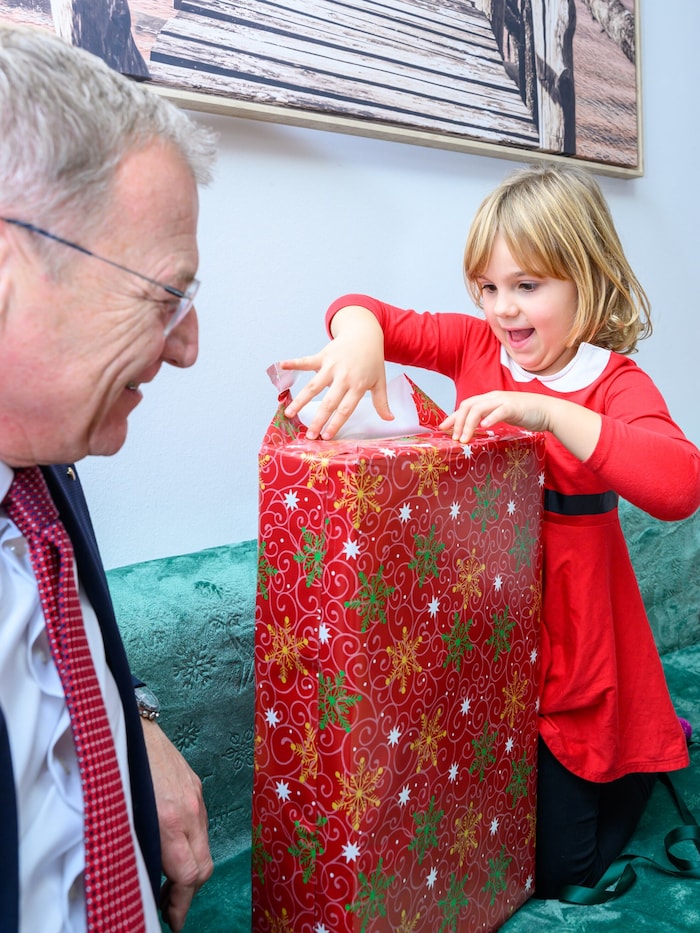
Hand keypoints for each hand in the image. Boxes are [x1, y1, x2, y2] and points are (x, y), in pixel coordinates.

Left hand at [141, 720, 212, 931]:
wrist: (129, 724)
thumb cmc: (118, 769)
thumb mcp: (123, 814)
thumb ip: (139, 846)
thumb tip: (141, 878)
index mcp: (169, 819)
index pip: (190, 874)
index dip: (182, 904)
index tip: (173, 921)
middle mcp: (189, 809)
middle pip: (204, 866)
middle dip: (189, 892)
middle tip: (168, 907)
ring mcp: (196, 796)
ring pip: (204, 846)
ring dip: (190, 869)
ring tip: (166, 879)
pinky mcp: (196, 785)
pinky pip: (200, 825)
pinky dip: (191, 844)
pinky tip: (172, 847)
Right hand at [280, 305, 392, 438]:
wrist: (365, 334)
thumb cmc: (372, 360)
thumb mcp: (379, 380)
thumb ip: (381, 401)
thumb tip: (389, 419)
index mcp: (358, 385)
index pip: (346, 408)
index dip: (336, 423)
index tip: (327, 437)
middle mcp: (344, 376)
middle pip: (329, 402)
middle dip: (318, 419)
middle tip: (309, 435)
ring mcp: (331, 366)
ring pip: (313, 386)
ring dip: (300, 400)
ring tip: (289, 414)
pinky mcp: (323, 356)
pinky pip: (306, 361)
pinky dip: (294, 363)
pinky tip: (281, 366)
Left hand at [441, 391, 601, 461]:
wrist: (547, 410)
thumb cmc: (524, 414)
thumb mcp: (501, 415)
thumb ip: (487, 419)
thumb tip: (472, 430)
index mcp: (488, 400)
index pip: (465, 406)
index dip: (452, 417)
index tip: (442, 429)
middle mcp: (492, 398)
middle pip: (468, 406)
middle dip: (457, 422)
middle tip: (454, 438)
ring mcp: (503, 401)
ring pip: (479, 409)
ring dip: (468, 424)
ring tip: (464, 438)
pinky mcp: (514, 407)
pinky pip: (499, 411)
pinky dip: (490, 418)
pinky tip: (484, 427)